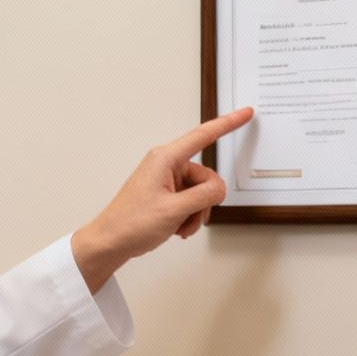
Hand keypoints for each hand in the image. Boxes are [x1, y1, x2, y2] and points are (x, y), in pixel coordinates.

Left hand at [71, 108, 253, 292]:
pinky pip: (190, 202)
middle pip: (206, 177)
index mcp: (165, 159)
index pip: (203, 136)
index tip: (245, 113)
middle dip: (204, 202)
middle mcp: (166, 165)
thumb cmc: (131, 223)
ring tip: (178, 225)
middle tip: (188, 218)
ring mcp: (166, 180)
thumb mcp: (175, 209)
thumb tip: (218, 189)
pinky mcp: (165, 194)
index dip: (227, 124)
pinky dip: (188, 217)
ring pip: (200, 193)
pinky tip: (176, 227)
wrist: (111, 242)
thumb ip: (204, 195)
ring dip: (195, 213)